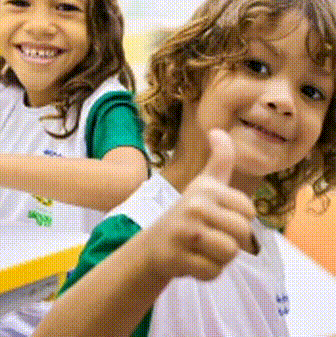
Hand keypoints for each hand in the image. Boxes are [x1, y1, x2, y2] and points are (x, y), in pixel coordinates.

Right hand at [145, 128, 256, 281]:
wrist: (154, 244)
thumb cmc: (187, 213)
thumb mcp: (204, 184)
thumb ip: (220, 160)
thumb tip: (218, 130)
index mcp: (205, 190)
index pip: (249, 211)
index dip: (238, 219)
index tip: (218, 217)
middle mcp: (194, 207)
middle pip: (242, 234)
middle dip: (231, 241)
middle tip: (210, 236)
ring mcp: (185, 233)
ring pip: (230, 253)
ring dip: (219, 257)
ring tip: (202, 248)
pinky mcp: (178, 257)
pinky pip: (213, 271)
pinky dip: (206, 271)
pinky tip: (192, 260)